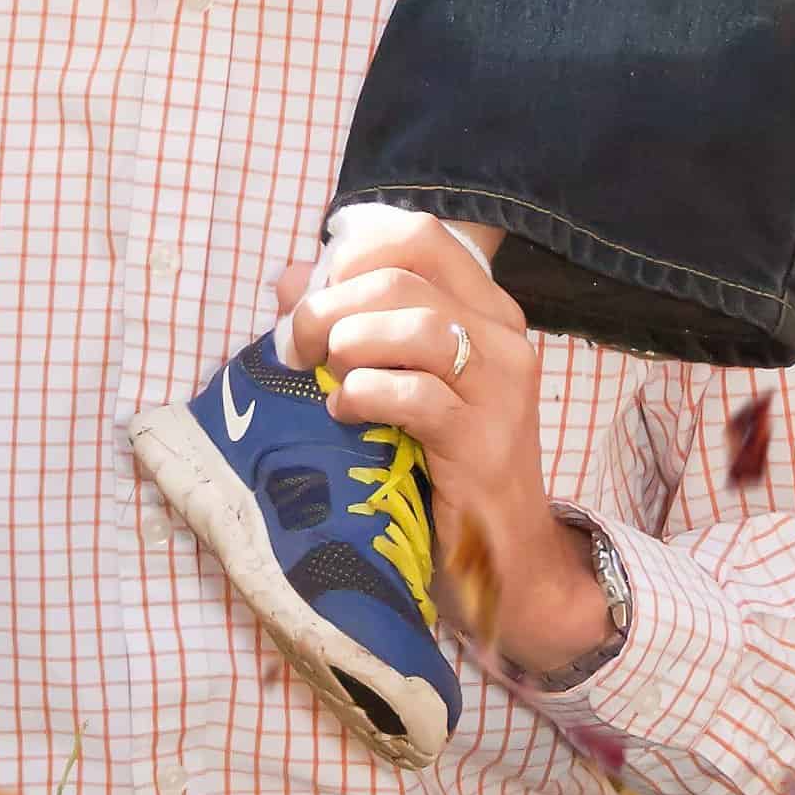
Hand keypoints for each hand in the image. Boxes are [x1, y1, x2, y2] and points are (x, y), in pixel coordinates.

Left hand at [283, 218, 612, 681]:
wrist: (503, 558)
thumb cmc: (440, 463)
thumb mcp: (394, 381)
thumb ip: (346, 322)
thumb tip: (290, 278)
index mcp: (484, 309)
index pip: (418, 236)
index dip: (352, 254)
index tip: (315, 296)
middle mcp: (503, 337)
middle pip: (402, 279)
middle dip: (330, 306)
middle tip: (297, 347)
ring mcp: (502, 390)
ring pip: (415, 326)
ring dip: (349, 347)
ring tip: (327, 380)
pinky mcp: (487, 443)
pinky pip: (418, 396)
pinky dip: (366, 397)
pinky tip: (345, 416)